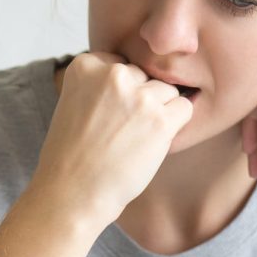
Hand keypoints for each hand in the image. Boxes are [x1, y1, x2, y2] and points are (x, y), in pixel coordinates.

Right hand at [33, 52, 193, 228]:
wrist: (72, 192)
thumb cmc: (72, 155)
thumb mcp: (73, 103)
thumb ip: (101, 84)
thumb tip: (142, 76)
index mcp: (85, 65)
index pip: (121, 63)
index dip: (120, 92)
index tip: (108, 114)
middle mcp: (113, 75)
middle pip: (145, 75)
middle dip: (140, 100)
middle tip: (123, 131)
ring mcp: (138, 96)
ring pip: (167, 91)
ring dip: (159, 112)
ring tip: (136, 138)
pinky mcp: (160, 120)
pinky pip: (184, 108)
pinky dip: (176, 125)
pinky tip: (154, 142)